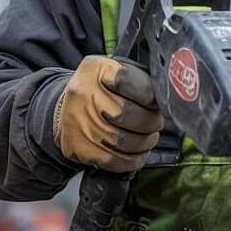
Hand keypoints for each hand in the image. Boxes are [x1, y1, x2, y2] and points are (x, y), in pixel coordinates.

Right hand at [53, 56, 161, 171]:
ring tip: (149, 137)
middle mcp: (83, 94)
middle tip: (156, 122)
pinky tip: (139, 153)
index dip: (149, 95)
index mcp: (96, 70)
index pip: (128, 80)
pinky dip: (134, 160)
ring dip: (146, 142)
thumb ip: (139, 78)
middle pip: (128, 114)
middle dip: (151, 122)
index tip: (156, 102)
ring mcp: (79, 122)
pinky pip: (115, 160)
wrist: (66, 108)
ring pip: (125, 141)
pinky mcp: (78, 147)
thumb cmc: (101, 90)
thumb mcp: (115, 71)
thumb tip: (165, 96)